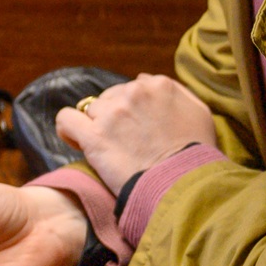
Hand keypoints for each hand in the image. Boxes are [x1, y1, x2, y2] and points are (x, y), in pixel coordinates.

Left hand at [55, 73, 216, 192]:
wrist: (183, 187)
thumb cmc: (195, 156)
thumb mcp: (199, 114)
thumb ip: (175, 92)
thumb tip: (143, 79)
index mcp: (160, 85)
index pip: (133, 87)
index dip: (132, 110)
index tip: (136, 130)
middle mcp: (134, 92)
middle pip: (111, 97)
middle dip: (115, 117)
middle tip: (125, 144)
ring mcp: (113, 112)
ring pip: (90, 109)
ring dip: (96, 126)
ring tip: (110, 149)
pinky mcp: (94, 135)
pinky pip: (66, 119)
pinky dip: (68, 130)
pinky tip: (78, 142)